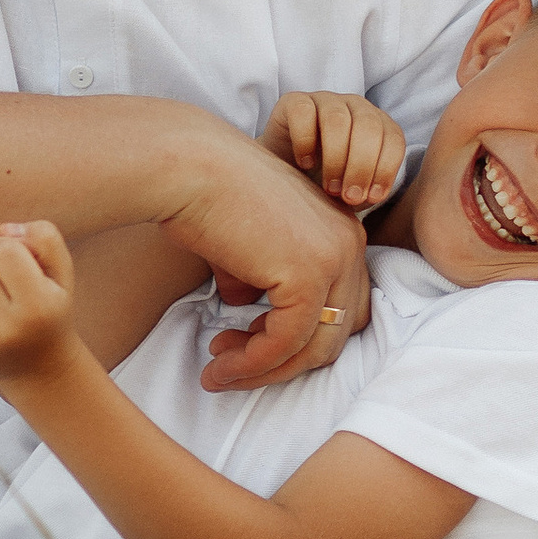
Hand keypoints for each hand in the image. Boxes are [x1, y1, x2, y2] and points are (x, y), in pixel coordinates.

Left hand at [0, 219, 80, 382]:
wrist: (39, 367)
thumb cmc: (47, 309)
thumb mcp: (61, 273)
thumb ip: (44, 238)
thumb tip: (3, 230)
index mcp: (39, 306)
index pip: (2, 248)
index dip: (9, 249)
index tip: (18, 268)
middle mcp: (7, 328)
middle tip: (1, 286)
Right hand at [167, 131, 371, 393]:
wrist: (188, 166)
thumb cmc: (206, 194)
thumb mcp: (249, 241)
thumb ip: (260, 276)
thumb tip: (249, 308)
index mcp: (341, 231)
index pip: (338, 308)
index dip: (294, 337)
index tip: (242, 341)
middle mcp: (350, 244)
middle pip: (336, 333)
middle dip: (283, 361)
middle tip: (231, 364)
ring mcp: (335, 259)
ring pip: (315, 348)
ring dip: (264, 371)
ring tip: (219, 372)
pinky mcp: (308, 276)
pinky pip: (284, 343)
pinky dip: (252, 364)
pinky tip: (218, 366)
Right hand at [261, 89, 405, 211]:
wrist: (285, 176)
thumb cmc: (326, 183)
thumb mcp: (353, 189)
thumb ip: (368, 191)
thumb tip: (372, 195)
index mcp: (378, 125)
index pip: (393, 138)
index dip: (385, 169)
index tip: (372, 197)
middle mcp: (355, 107)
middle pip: (368, 126)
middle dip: (361, 166)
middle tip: (349, 196)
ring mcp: (325, 101)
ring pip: (337, 120)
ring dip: (336, 158)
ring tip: (329, 188)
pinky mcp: (293, 102)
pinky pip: (303, 112)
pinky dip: (305, 140)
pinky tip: (305, 164)